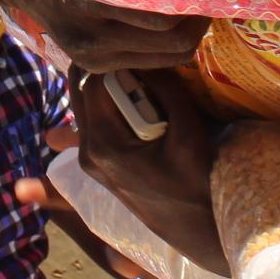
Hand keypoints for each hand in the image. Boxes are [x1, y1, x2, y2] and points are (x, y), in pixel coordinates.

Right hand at [0, 0, 215, 71]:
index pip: (165, 10)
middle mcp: (88, 31)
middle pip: (174, 39)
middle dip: (202, 11)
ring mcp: (88, 51)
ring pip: (167, 55)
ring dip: (190, 27)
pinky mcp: (90, 59)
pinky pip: (149, 59)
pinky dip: (168, 38)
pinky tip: (168, 6)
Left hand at [72, 70, 226, 273]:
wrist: (198, 227)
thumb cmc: (197, 179)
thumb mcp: (187, 130)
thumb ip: (165, 89)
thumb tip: (147, 57)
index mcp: (105, 144)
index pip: (94, 82)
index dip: (114, 59)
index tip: (137, 51)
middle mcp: (88, 152)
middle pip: (82, 91)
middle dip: (106, 69)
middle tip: (134, 58)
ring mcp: (89, 161)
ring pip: (87, 105)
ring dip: (108, 87)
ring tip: (138, 79)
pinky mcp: (98, 165)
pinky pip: (93, 123)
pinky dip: (108, 105)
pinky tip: (128, 101)